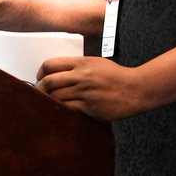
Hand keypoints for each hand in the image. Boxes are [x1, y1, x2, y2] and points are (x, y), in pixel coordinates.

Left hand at [36, 56, 150, 120]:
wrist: (137, 89)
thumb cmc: (118, 77)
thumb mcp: (97, 64)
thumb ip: (78, 66)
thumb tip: (59, 73)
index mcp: (82, 63)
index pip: (51, 64)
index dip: (40, 73)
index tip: (39, 79)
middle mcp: (81, 76)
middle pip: (50, 81)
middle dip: (39, 89)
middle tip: (38, 94)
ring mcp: (86, 91)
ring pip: (57, 96)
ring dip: (50, 101)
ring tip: (48, 104)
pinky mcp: (90, 107)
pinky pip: (69, 108)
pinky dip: (62, 110)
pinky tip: (61, 112)